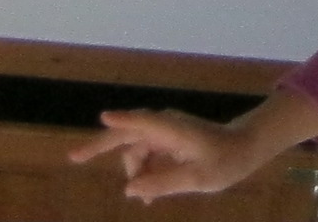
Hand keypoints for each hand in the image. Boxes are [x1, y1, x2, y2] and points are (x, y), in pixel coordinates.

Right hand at [72, 94, 316, 194]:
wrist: (244, 148)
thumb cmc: (225, 161)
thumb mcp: (197, 179)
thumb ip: (163, 183)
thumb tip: (130, 190)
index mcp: (173, 130)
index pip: (144, 122)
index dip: (123, 120)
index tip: (104, 117)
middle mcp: (165, 126)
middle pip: (126, 133)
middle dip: (100, 145)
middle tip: (73, 157)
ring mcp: (165, 132)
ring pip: (136, 151)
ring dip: (134, 173)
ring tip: (146, 201)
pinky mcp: (167, 140)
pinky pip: (146, 156)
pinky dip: (144, 173)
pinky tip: (148, 195)